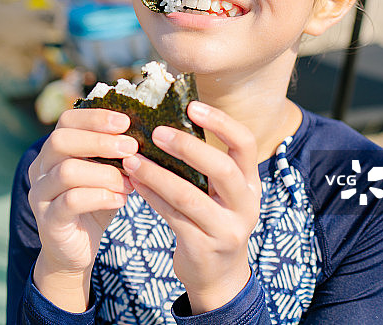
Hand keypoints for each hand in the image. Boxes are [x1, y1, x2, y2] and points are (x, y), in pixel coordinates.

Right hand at [28, 108, 137, 310]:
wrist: (75, 250)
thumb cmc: (94, 204)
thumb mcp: (107, 174)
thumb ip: (117, 155)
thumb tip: (146, 133)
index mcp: (54, 151)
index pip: (66, 121)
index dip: (95, 117)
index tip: (125, 121)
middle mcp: (41, 168)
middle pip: (60, 140)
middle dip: (99, 141)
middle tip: (131, 147)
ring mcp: (40, 194)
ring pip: (67, 171)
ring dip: (104, 173)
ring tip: (130, 181)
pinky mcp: (48, 220)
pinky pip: (71, 201)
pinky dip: (100, 197)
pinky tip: (121, 200)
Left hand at [122, 101, 260, 313]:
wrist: (219, 276)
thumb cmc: (213, 220)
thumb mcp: (221, 193)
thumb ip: (206, 165)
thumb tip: (166, 121)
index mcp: (250, 183)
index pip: (245, 144)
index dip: (222, 122)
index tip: (193, 106)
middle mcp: (245, 205)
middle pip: (222, 169)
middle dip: (188, 147)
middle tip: (158, 132)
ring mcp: (226, 229)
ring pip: (189, 196)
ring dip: (157, 174)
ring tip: (132, 158)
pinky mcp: (203, 247)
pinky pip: (172, 216)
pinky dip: (151, 196)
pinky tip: (134, 182)